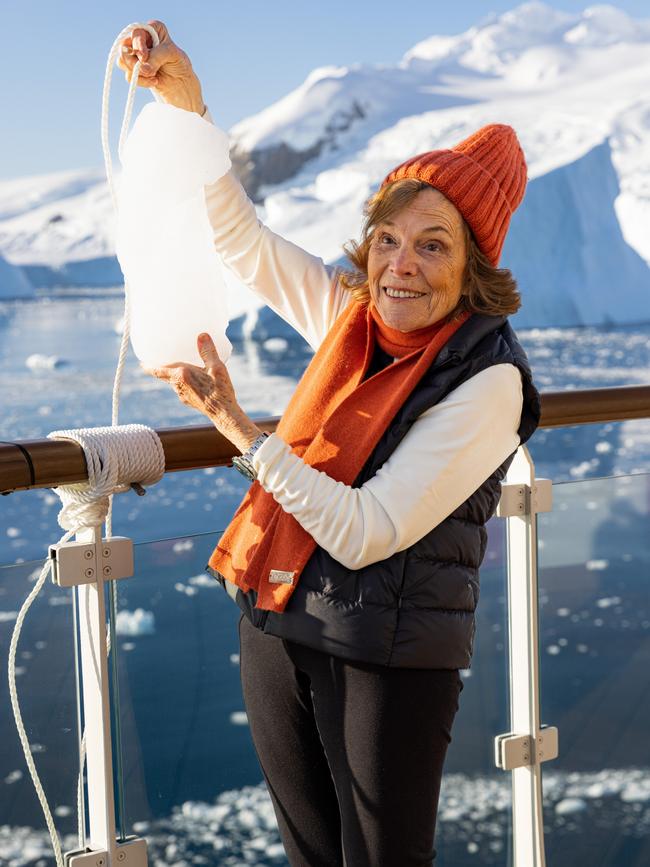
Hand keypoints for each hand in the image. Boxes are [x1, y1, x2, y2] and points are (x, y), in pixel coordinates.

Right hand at [117, 19, 204, 113]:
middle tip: (147, 70)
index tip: (144, 56)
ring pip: (122, 61)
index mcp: (152, 29)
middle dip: (134, 61)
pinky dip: (141, 81)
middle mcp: (141, 40)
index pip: (137, 32)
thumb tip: (141, 68)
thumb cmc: (179, 64)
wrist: (181, 83)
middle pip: (124, 46)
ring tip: (153, 76)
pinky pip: (128, 75)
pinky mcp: (134, 70)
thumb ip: (157, 57)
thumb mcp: (173, 55)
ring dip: (136, 72)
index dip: (138, 44)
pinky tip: (154, 81)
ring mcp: (135, 55)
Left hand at [141, 333, 261, 453]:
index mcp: (182, 375)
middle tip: (156, 362)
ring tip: (176, 369)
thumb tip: (202, 336)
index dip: (149, 366)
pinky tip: (192, 381)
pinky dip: (182, 383)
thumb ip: (208, 351)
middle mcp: (178, 386)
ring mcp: (183, 396)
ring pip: (173, 383)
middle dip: (160, 369)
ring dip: (172, 376)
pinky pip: (181, 389)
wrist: (223, 413)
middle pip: (164, 376)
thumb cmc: (220, 391)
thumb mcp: (217, 368)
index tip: (142, 363)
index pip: (159, 370)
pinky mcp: (190, 402)